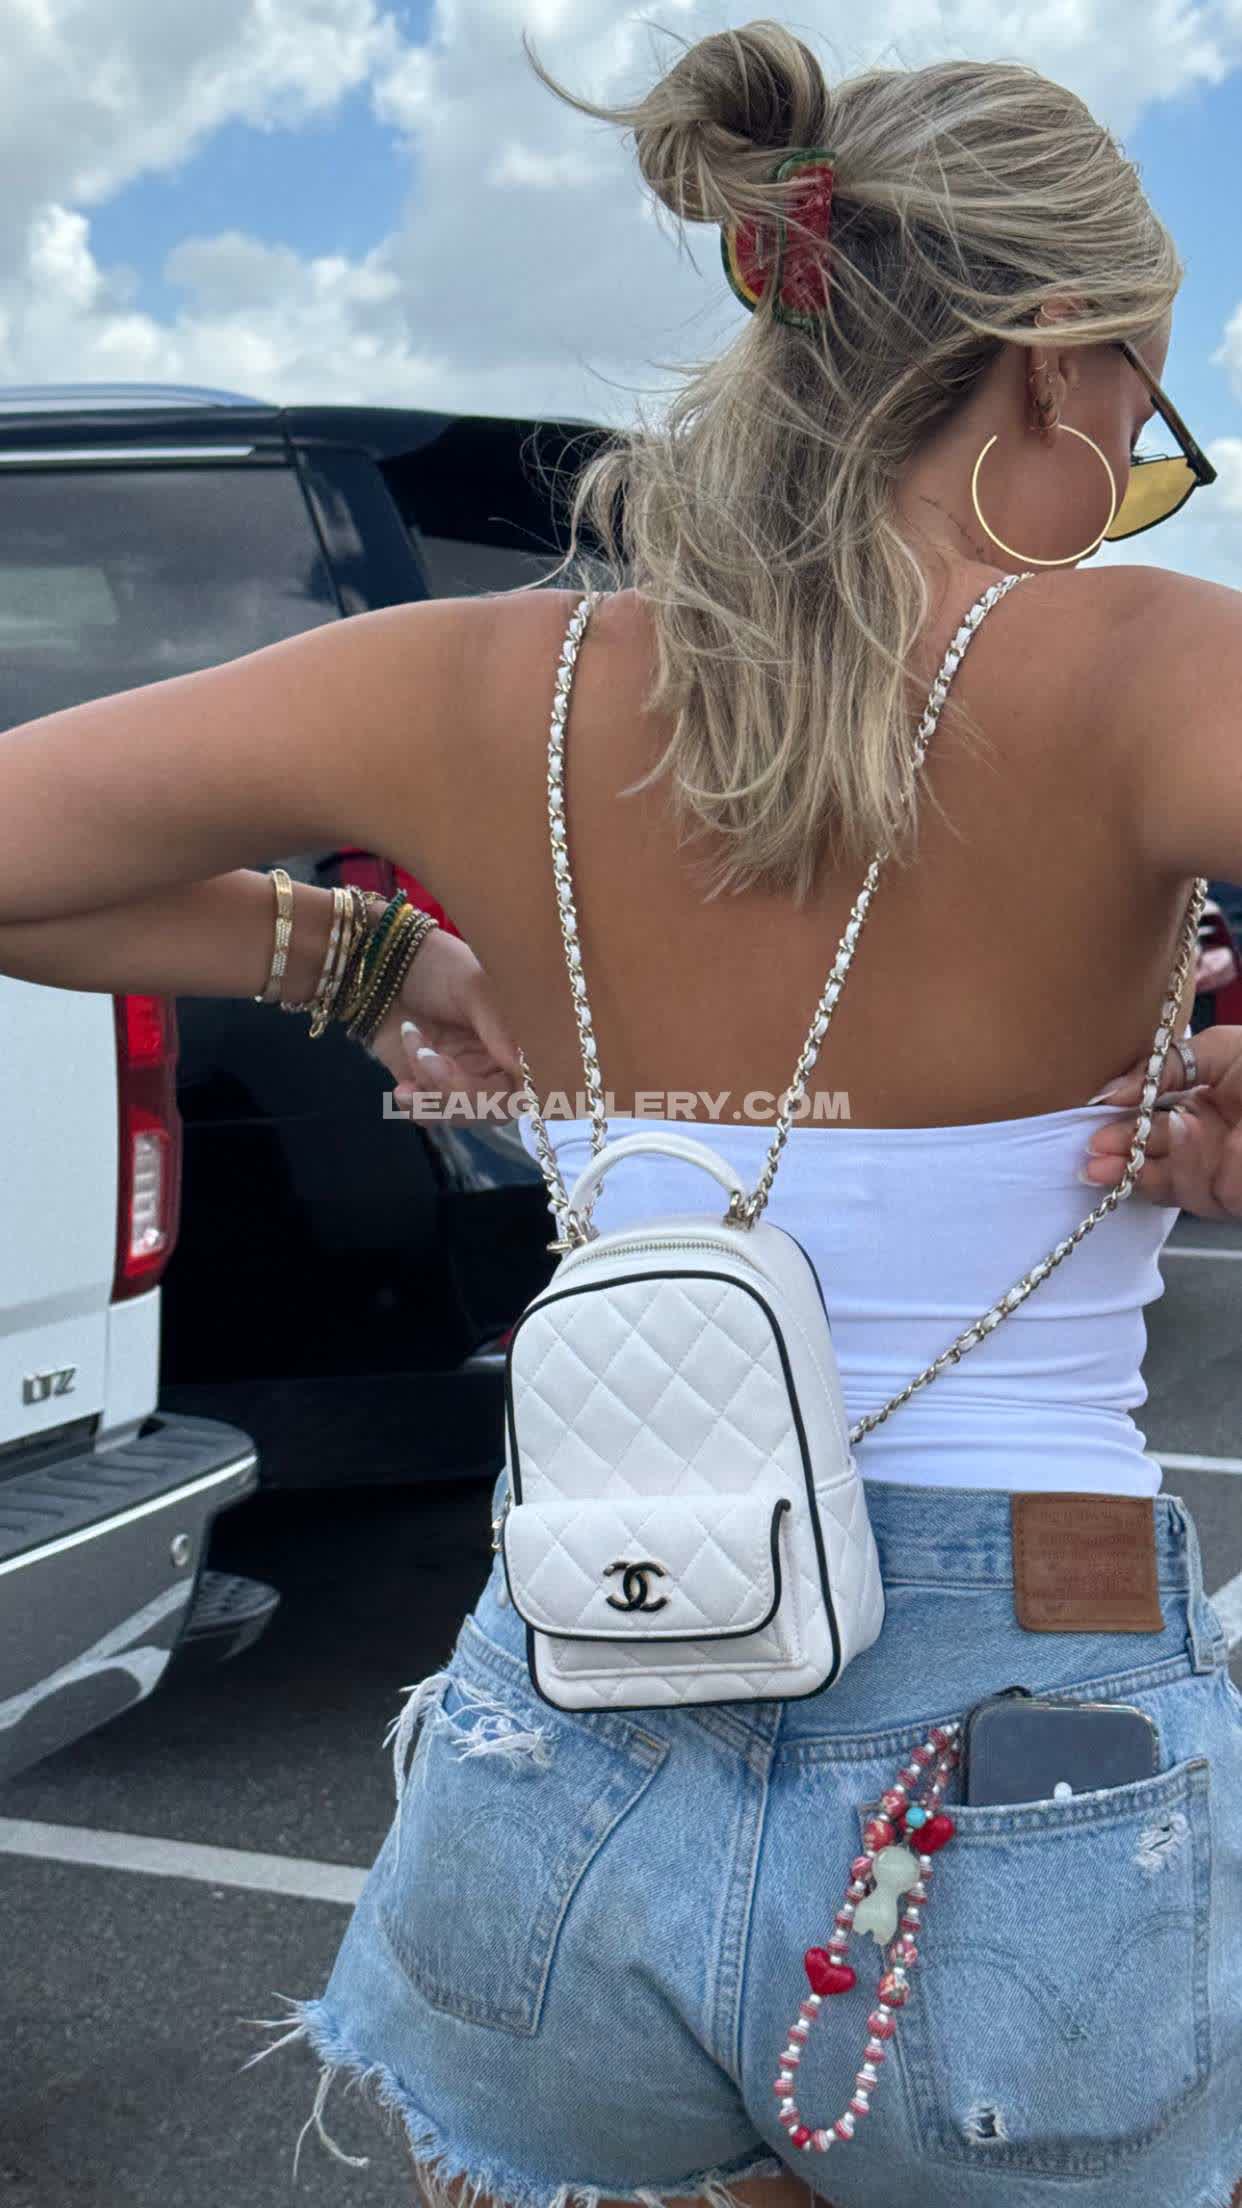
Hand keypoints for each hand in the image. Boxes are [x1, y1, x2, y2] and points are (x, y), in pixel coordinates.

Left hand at [364, 927, 521, 1119]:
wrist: (386, 961)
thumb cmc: (439, 964)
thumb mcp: (474, 987)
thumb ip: (500, 1028)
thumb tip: (525, 1070)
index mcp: (515, 1042)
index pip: (526, 1089)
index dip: (503, 1095)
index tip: (473, 1077)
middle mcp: (492, 1065)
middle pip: (491, 1110)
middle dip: (457, 1093)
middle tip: (427, 1059)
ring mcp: (458, 1078)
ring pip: (456, 1114)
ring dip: (428, 1086)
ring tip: (411, 1040)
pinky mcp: (425, 1085)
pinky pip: (428, 1116)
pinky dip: (414, 1107)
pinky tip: (402, 1089)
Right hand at [1079, 1028, 1241, 1218]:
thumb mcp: (1220, 1048)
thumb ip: (1166, 1065)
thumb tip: (1111, 1092)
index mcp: (1200, 1101)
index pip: (1147, 1115)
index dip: (1117, 1117)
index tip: (1091, 1112)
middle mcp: (1204, 1140)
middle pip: (1146, 1153)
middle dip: (1114, 1152)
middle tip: (1088, 1150)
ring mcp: (1216, 1172)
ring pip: (1159, 1180)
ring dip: (1131, 1167)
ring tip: (1107, 1151)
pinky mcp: (1229, 1200)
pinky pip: (1190, 1193)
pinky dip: (1178, 1166)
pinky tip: (1179, 1132)